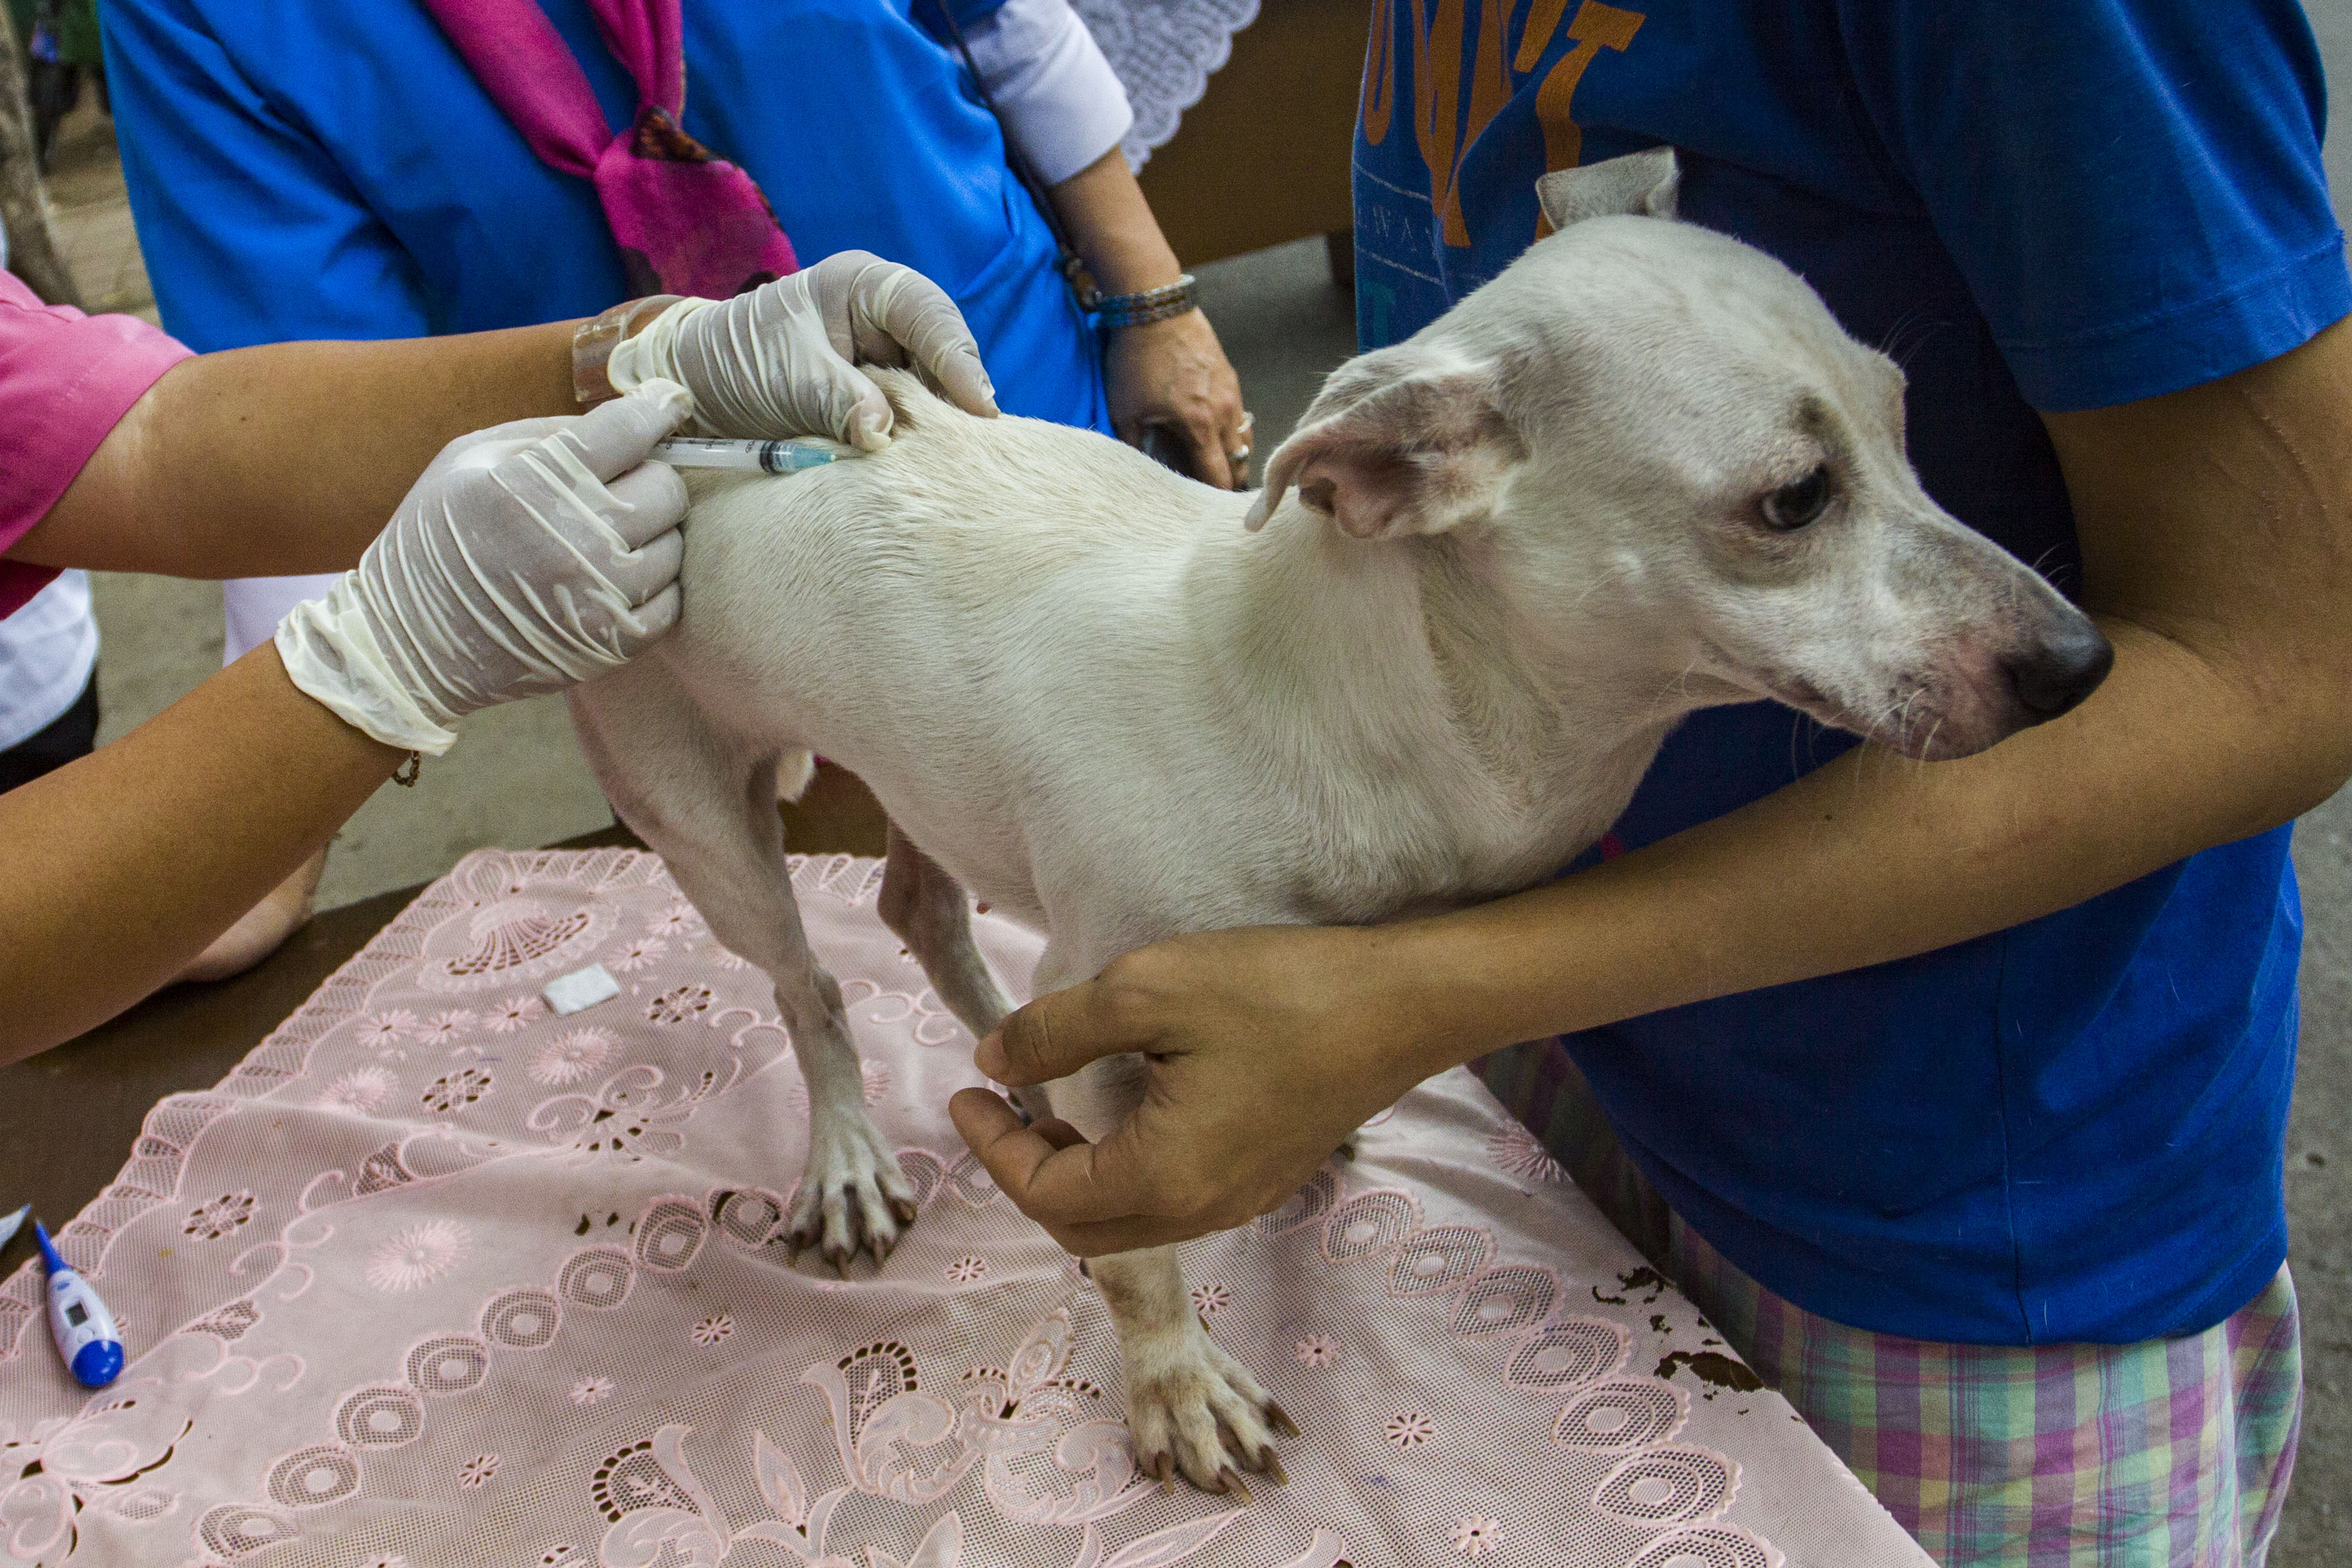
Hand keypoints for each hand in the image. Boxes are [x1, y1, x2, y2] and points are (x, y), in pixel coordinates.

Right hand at [276, 383, 693, 754]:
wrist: (410, 645)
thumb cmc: (437, 538)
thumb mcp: (467, 459)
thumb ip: (546, 432)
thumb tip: (627, 418)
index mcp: (530, 482)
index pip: (628, 429)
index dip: (657, 408)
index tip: (668, 403)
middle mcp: (573, 539)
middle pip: (666, 487)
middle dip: (650, 477)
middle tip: (619, 487)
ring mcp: (598, 596)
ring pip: (676, 544)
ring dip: (653, 535)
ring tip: (608, 538)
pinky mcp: (613, 643)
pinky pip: (671, 601)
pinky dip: (653, 586)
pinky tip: (615, 579)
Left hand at [615, 251, 999, 447]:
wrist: (697, 391)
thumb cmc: (736, 361)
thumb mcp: (785, 375)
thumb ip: (836, 399)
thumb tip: (882, 433)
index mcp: (862, 285)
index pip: (927, 313)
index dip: (956, 357)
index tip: (975, 406)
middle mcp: (884, 319)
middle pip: (943, 353)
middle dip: (957, 396)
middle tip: (974, 445)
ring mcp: (886, 360)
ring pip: (934, 391)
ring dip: (940, 424)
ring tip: (955, 460)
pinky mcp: (881, 399)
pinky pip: (913, 418)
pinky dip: (918, 442)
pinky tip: (927, 465)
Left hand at [948, 924, 1431, 1254]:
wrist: (1404, 1005)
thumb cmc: (1279, 992)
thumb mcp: (1146, 990)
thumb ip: (1056, 1032)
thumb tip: (992, 1060)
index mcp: (1164, 1176)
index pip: (1044, 1192)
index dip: (991, 1146)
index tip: (965, 1089)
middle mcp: (1202, 1209)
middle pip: (1080, 1228)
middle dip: (1024, 1174)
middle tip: (997, 1109)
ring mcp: (1241, 1199)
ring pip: (1128, 1221)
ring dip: (1074, 1177)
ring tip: (1050, 1110)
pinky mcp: (1268, 1176)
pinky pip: (1173, 1200)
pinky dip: (1123, 1172)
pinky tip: (1123, 1112)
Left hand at [1104, 310, 1253, 488]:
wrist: (1155, 309)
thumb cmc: (1137, 359)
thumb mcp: (1125, 410)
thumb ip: (1134, 447)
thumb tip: (1137, 473)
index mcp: (1200, 426)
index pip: (1218, 476)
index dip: (1213, 497)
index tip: (1206, 510)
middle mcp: (1224, 413)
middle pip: (1239, 463)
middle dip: (1228, 481)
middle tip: (1212, 495)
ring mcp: (1232, 394)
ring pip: (1244, 439)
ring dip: (1233, 457)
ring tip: (1216, 467)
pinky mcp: (1231, 378)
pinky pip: (1240, 416)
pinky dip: (1231, 432)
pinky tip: (1214, 433)